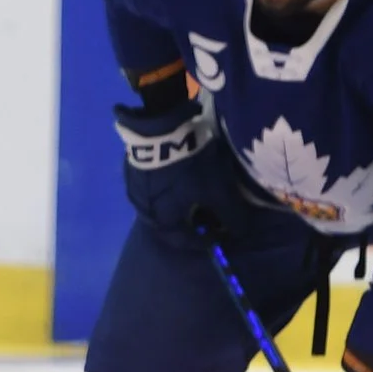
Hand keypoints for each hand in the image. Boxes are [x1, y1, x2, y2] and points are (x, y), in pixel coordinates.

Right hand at [115, 98, 236, 234]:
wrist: (159, 130)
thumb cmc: (190, 167)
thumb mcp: (218, 191)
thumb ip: (231, 216)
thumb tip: (240, 233)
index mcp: (163, 221)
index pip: (184, 241)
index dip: (205, 241)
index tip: (221, 234)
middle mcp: (144, 212)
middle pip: (170, 225)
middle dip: (191, 223)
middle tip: (209, 214)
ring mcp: (135, 192)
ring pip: (159, 207)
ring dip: (178, 206)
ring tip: (194, 195)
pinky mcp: (132, 173)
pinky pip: (152, 191)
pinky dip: (167, 191)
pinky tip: (178, 178)